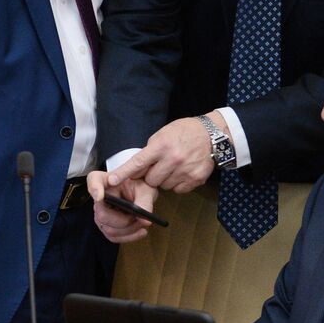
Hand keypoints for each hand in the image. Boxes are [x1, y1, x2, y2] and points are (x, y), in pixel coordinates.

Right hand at [87, 170, 158, 243]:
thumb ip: (144, 202)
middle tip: (139, 219)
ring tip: (142, 224)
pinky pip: (113, 237)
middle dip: (124, 221)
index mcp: (104, 181)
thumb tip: (145, 221)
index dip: (94, 190)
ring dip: (129, 230)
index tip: (100, 197)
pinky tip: (140, 232)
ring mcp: (100, 213)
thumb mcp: (144, 189)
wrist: (140, 193)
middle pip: (102, 215)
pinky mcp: (105, 226)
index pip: (93, 181)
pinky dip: (129, 237)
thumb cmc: (139, 187)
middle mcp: (98, 198)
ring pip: (109, 229)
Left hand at [107, 113, 222, 193]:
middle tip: (160, 166)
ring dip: (165, 180)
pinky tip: (184, 171)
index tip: (111, 181)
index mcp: (161, 145)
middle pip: (151, 180)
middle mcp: (173, 159)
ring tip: (175, 166)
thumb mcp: (163, 134)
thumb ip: (150, 151)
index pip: (138, 162)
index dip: (123, 173)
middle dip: (152, 176)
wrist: (212, 134)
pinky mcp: (195, 179)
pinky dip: (178, 183)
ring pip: (164, 186)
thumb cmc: (184, 132)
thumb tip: (136, 169)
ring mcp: (185, 170)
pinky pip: (178, 190)